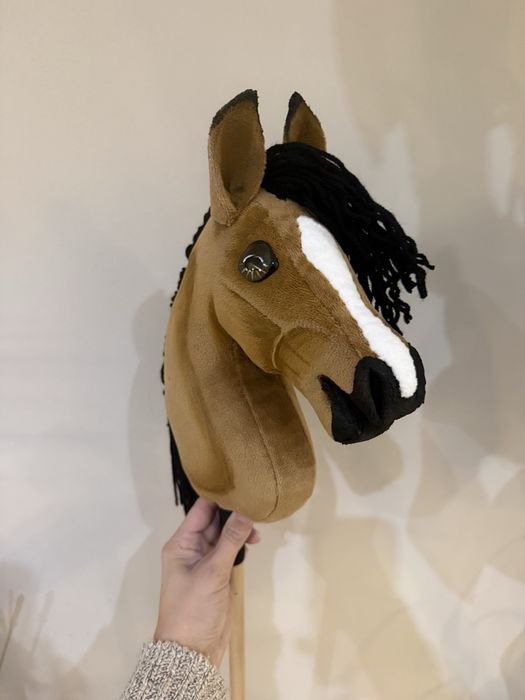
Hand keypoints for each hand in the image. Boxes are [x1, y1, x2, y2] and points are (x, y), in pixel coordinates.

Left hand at [154, 497, 260, 666]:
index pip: (200, 510)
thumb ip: (230, 540)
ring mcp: (206, 561)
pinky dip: (242, 544)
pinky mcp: (219, 574)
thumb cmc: (192, 610)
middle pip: (215, 520)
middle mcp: (192, 548)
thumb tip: (245, 511)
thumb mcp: (212, 572)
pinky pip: (231, 550)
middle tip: (256, 506)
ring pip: (225, 534)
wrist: (192, 651)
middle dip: (234, 512)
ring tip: (256, 530)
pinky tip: (252, 541)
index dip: (219, 497)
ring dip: (240, 529)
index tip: (241, 485)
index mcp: (181, 543)